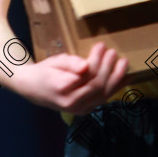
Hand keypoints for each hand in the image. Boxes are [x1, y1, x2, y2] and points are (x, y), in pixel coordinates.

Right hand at [13, 42, 128, 114]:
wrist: (33, 89)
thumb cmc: (45, 71)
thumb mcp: (55, 62)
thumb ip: (70, 64)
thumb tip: (85, 66)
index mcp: (62, 89)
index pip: (86, 76)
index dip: (96, 61)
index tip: (101, 45)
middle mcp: (71, 104)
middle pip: (97, 86)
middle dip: (108, 68)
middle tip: (113, 52)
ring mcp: (79, 110)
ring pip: (103, 95)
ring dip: (116, 78)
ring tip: (124, 63)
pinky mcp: (84, 110)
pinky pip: (102, 99)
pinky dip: (115, 88)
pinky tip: (124, 78)